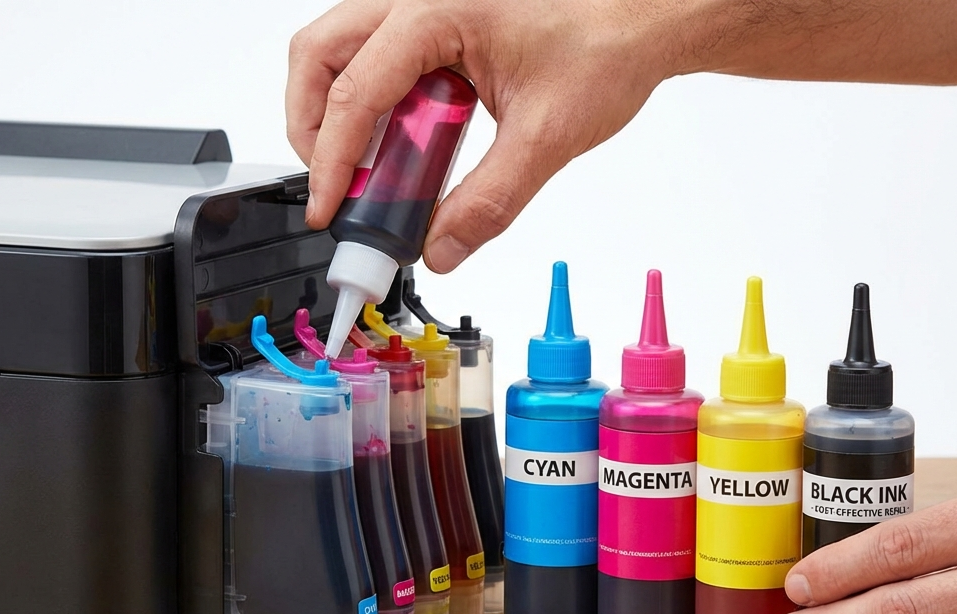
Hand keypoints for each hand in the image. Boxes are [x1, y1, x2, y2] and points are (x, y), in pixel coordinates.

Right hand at [286, 0, 689, 271]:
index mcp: (438, 10)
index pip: (354, 92)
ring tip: (367, 168)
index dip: (332, 160)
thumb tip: (441, 247)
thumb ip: (489, 201)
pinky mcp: (433, 18)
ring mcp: (422, 3)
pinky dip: (370, 100)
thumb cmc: (607, 44)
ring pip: (337, 49)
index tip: (328, 209)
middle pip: (318, 56)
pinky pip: (374, 53)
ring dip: (336, 110)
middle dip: (311, 126)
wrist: (645, 16)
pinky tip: (403, 141)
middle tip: (333, 184)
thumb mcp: (547, 136)